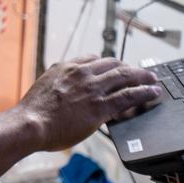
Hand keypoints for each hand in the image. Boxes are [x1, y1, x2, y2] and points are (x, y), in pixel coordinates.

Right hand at [16, 55, 161, 150]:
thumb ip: (58, 81)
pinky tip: (153, 92)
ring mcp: (92, 89)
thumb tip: (62, 83)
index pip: (94, 59)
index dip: (108, 63)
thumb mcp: (45, 86)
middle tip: (138, 73)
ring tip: (152, 79)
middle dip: (128, 68)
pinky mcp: (100, 107)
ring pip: (125, 76)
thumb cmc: (34, 112)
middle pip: (113, 64)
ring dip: (142, 76)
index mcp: (67, 67)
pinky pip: (129, 96)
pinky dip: (144, 92)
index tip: (115, 67)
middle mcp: (82, 73)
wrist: (31, 124)